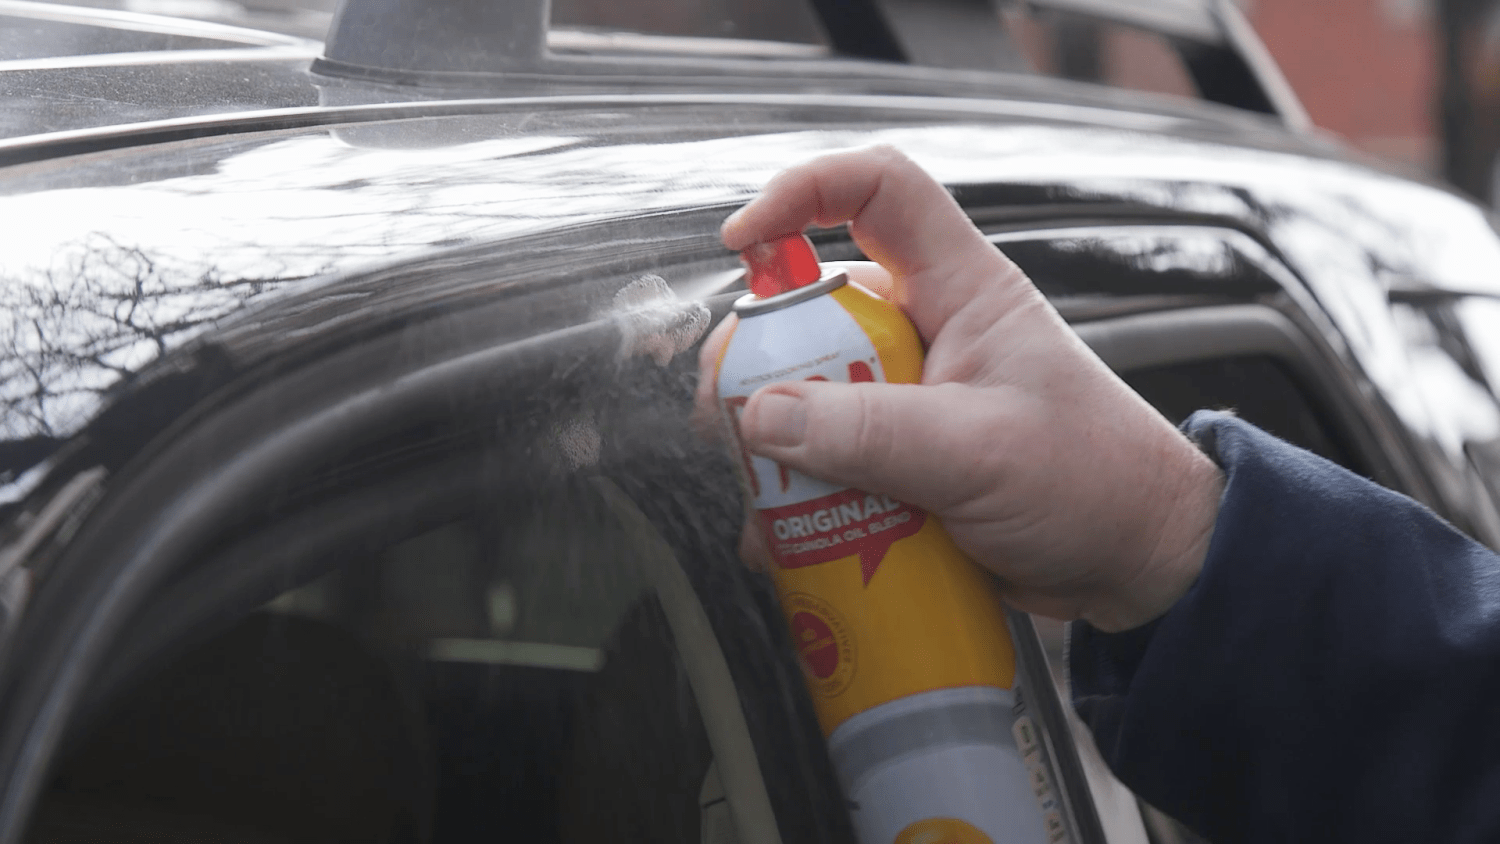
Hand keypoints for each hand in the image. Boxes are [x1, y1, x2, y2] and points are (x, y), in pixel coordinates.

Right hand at [696, 145, 1223, 632]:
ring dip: (775, 438)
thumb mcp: (978, 452)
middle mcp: (928, 332)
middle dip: (763, 354)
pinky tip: (784, 533)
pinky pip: (827, 458)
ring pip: (811, 390)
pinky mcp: (902, 458)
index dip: (805, 191)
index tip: (743, 241)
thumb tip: (764, 416)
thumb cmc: (1097, 482)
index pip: (881, 190)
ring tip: (760, 486)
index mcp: (963, 291)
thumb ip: (870, 434)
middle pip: (817, 307)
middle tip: (731, 409)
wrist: (1138, 565)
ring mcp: (912, 398)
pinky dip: (798, 492)